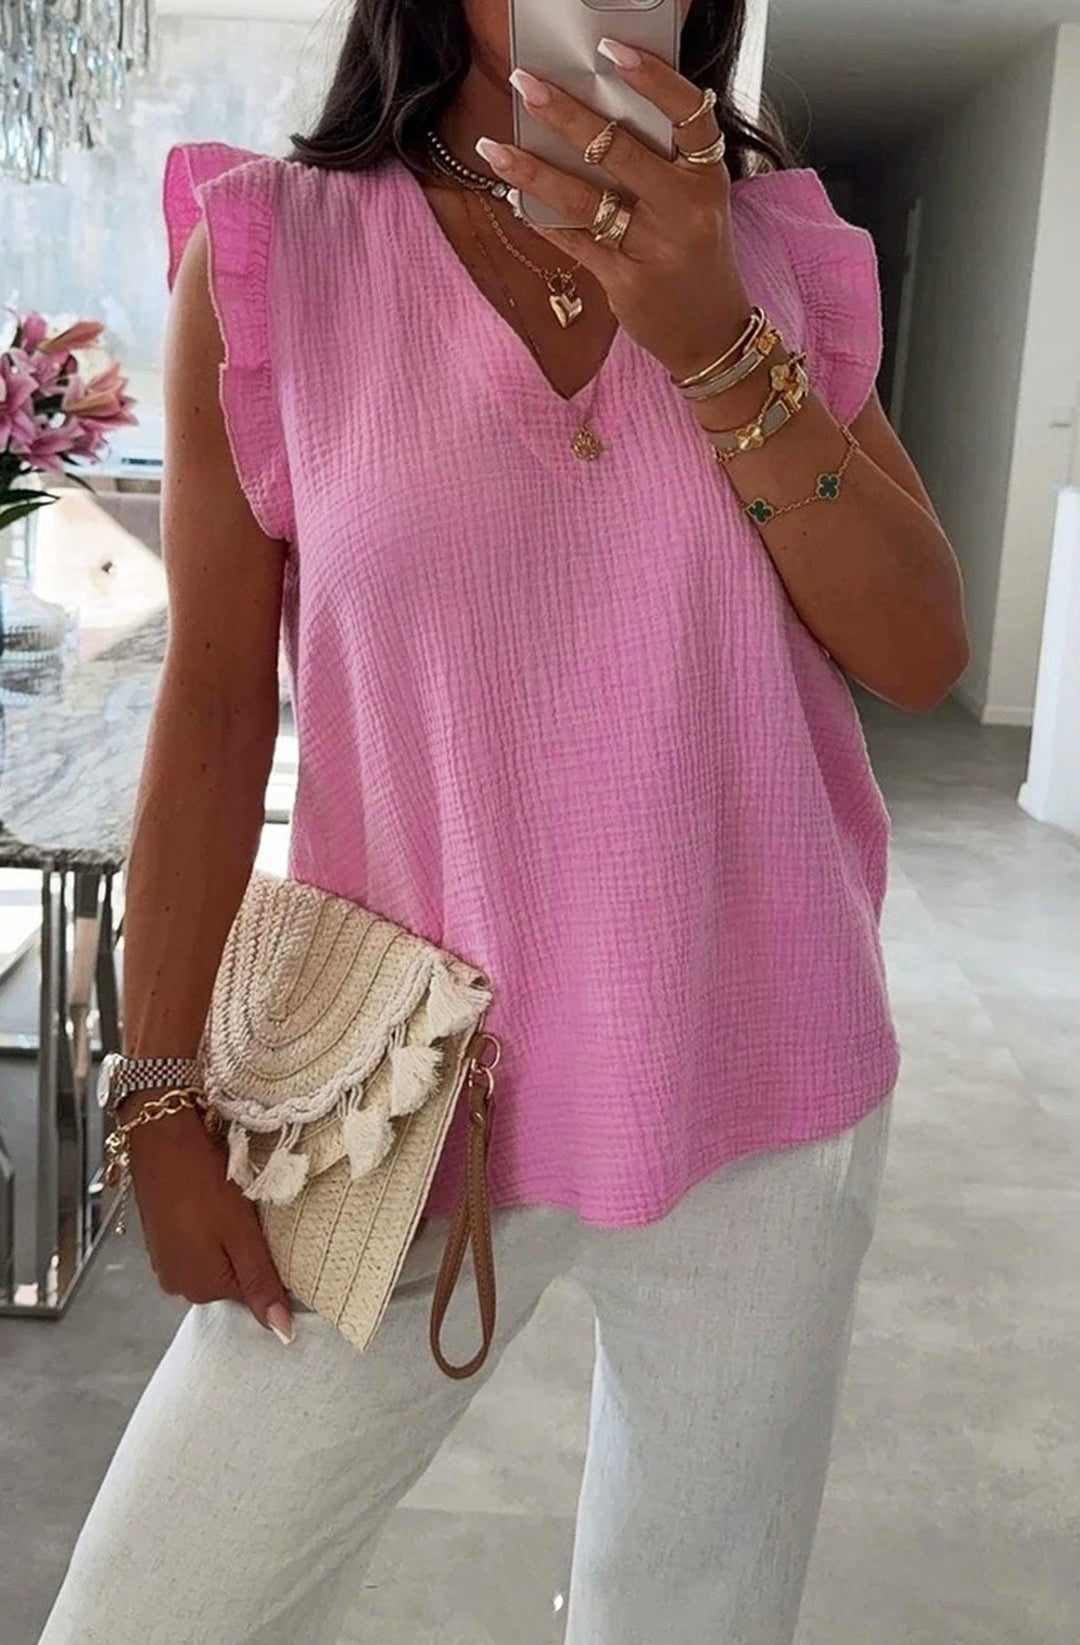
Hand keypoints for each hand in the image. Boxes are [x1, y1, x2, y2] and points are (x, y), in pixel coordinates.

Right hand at [126, 1100, 293, 1343]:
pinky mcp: (159, 1240)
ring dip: (227, 1240)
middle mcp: (178, 1284)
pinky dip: (209, 1230)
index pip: (251, 1295)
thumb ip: (261, 1284)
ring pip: (213, 1261)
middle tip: (249, 1216)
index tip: (269, 1234)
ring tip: (230, 1205)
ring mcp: (165, 1263)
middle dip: (244, 1252)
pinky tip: (212, 1203)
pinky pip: (196, 1246)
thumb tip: (282, 1334)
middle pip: (230, 1279)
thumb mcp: (242, 1235)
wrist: (162, 1137)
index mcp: (202, 1288)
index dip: (267, 1265)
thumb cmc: (203, 1183)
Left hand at [477, 44, 752, 381]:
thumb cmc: (697, 258)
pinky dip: (541, 219)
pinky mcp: (627, 282)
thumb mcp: (697, 203)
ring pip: (583, 198)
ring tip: (494, 148)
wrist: (711, 334)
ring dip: (532, 171)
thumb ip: (661, 163)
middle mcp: (684, 208)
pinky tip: (516, 200)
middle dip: (564, 114)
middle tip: (525, 83)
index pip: (688, 112)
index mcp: (706, 176)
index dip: (653, 77)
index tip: (610, 49)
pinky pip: (574, 241)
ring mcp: (655, 247)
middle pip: (619, 148)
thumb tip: (593, 119)